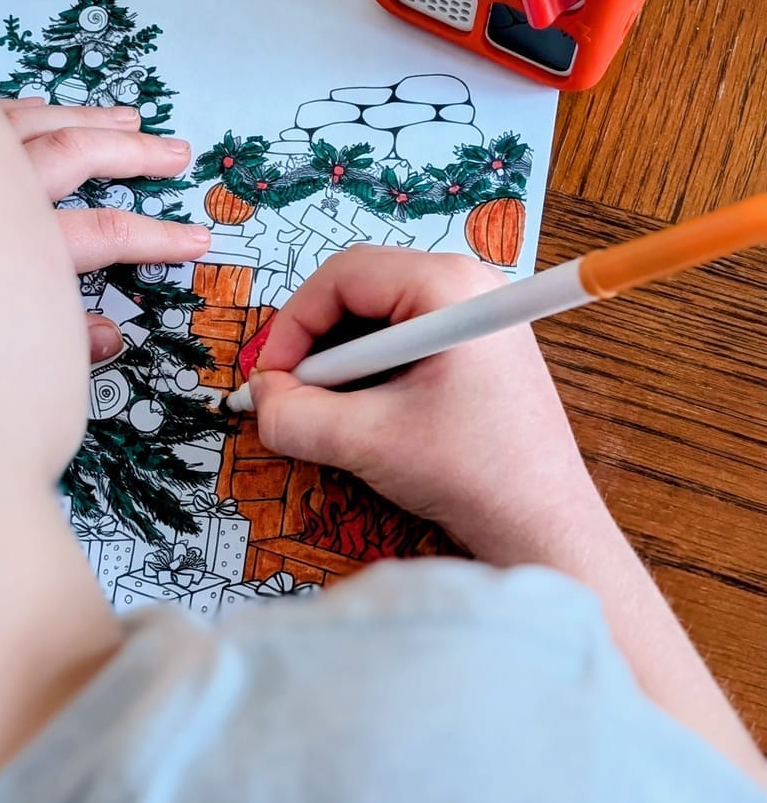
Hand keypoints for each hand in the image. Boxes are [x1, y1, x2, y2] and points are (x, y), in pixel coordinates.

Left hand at [1, 99, 209, 361]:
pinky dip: (25, 109)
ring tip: (130, 120)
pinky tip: (45, 106)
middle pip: (74, 154)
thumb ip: (62, 344)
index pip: (103, 233)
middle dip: (133, 153)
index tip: (197, 240)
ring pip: (35, 123)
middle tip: (177, 155)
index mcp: (14, 246)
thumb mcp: (3, 357)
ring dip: (89, 119)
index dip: (156, 237)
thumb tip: (110, 337)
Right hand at [251, 246, 602, 562]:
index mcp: (448, 286)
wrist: (544, 526)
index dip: (293, 325)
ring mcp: (475, 315)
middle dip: (315, 344)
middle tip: (291, 395)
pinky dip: (370, 373)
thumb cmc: (472, 475)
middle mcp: (467, 285)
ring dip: (341, 363)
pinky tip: (366, 416)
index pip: (342, 276)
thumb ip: (295, 416)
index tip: (270, 380)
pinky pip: (403, 340)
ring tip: (330, 414)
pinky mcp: (477, 346)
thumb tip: (257, 398)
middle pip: (358, 290)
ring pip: (376, 317)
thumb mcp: (366, 442)